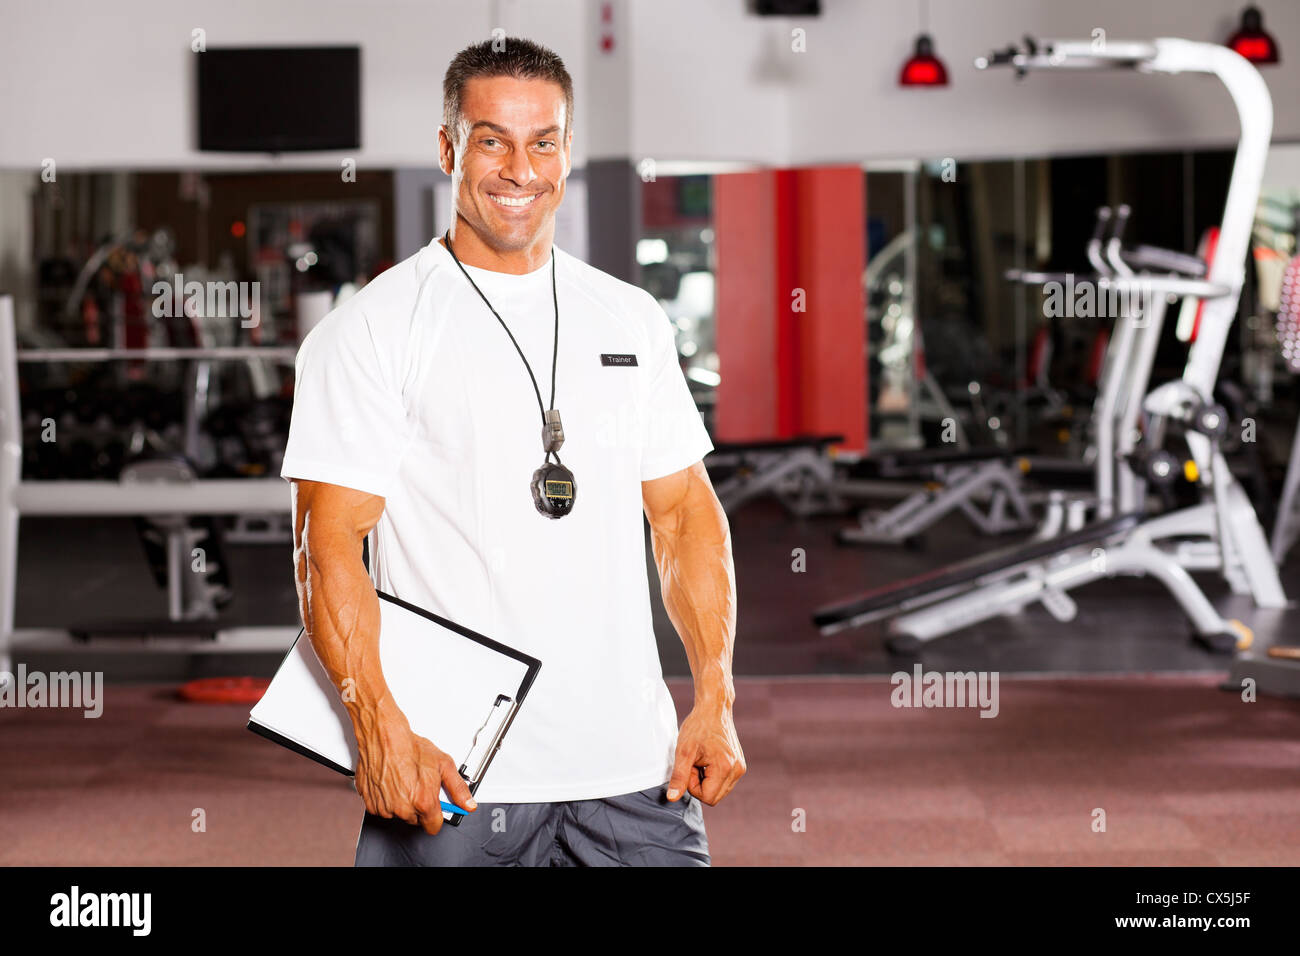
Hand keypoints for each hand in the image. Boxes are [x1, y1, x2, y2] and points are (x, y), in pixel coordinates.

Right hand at [351, 698, 476, 834]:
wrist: (385, 738)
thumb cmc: (411, 748)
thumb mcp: (444, 764)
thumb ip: (458, 789)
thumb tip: (468, 804)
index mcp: (423, 802)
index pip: (434, 826)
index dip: (437, 816)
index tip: (436, 808)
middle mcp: (403, 808)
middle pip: (416, 820)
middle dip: (419, 807)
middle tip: (418, 787)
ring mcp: (385, 807)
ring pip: (399, 814)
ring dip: (402, 803)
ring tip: (404, 781)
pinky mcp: (370, 803)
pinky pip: (382, 809)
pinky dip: (387, 800)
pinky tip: (391, 784)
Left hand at [666, 704, 744, 806]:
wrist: (714, 708)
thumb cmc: (698, 726)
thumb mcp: (683, 751)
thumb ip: (679, 777)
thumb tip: (672, 798)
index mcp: (725, 768)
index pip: (707, 797)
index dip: (693, 785)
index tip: (690, 765)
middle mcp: (737, 770)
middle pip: (714, 797)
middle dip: (700, 783)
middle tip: (695, 762)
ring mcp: (740, 768)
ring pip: (718, 791)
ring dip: (706, 779)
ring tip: (702, 759)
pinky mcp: (739, 765)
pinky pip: (724, 782)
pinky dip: (713, 775)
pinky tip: (709, 758)